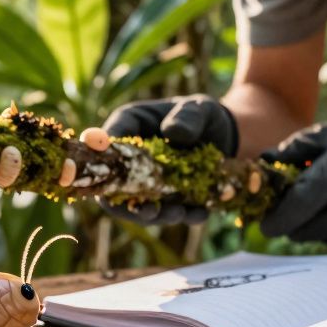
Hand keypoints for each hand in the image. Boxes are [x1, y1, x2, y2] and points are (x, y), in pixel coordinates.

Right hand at [96, 94, 237, 224]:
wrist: (223, 136)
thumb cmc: (202, 115)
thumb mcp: (200, 109)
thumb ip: (188, 117)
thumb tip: (172, 133)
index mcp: (130, 125)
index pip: (106, 142)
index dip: (102, 159)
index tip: (113, 173)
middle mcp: (130, 157)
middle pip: (113, 185)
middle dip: (128, 204)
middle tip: (151, 210)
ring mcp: (145, 181)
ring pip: (137, 206)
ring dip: (156, 215)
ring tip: (180, 214)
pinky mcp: (165, 198)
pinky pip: (167, 212)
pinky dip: (183, 216)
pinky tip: (200, 213)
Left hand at [259, 95, 326, 245]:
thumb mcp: (325, 134)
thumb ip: (291, 150)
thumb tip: (259, 163)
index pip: (298, 208)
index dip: (277, 221)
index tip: (265, 224)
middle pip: (310, 230)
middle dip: (293, 227)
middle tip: (286, 217)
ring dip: (316, 229)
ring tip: (318, 209)